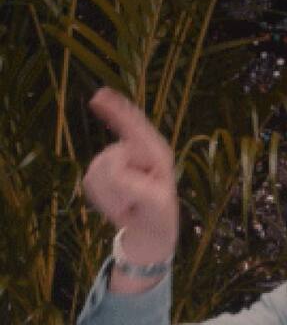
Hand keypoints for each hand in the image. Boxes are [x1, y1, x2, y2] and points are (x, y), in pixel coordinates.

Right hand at [83, 87, 177, 265]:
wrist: (151, 228)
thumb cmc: (160, 213)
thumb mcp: (155, 201)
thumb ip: (133, 184)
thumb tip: (113, 168)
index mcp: (155, 152)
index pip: (134, 125)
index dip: (116, 109)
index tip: (98, 96)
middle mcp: (135, 151)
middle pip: (108, 158)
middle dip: (115, 185)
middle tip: (132, 203)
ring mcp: (118, 160)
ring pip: (96, 171)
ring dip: (109, 194)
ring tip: (128, 203)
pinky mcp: (103, 172)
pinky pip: (89, 181)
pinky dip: (101, 197)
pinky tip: (117, 203)